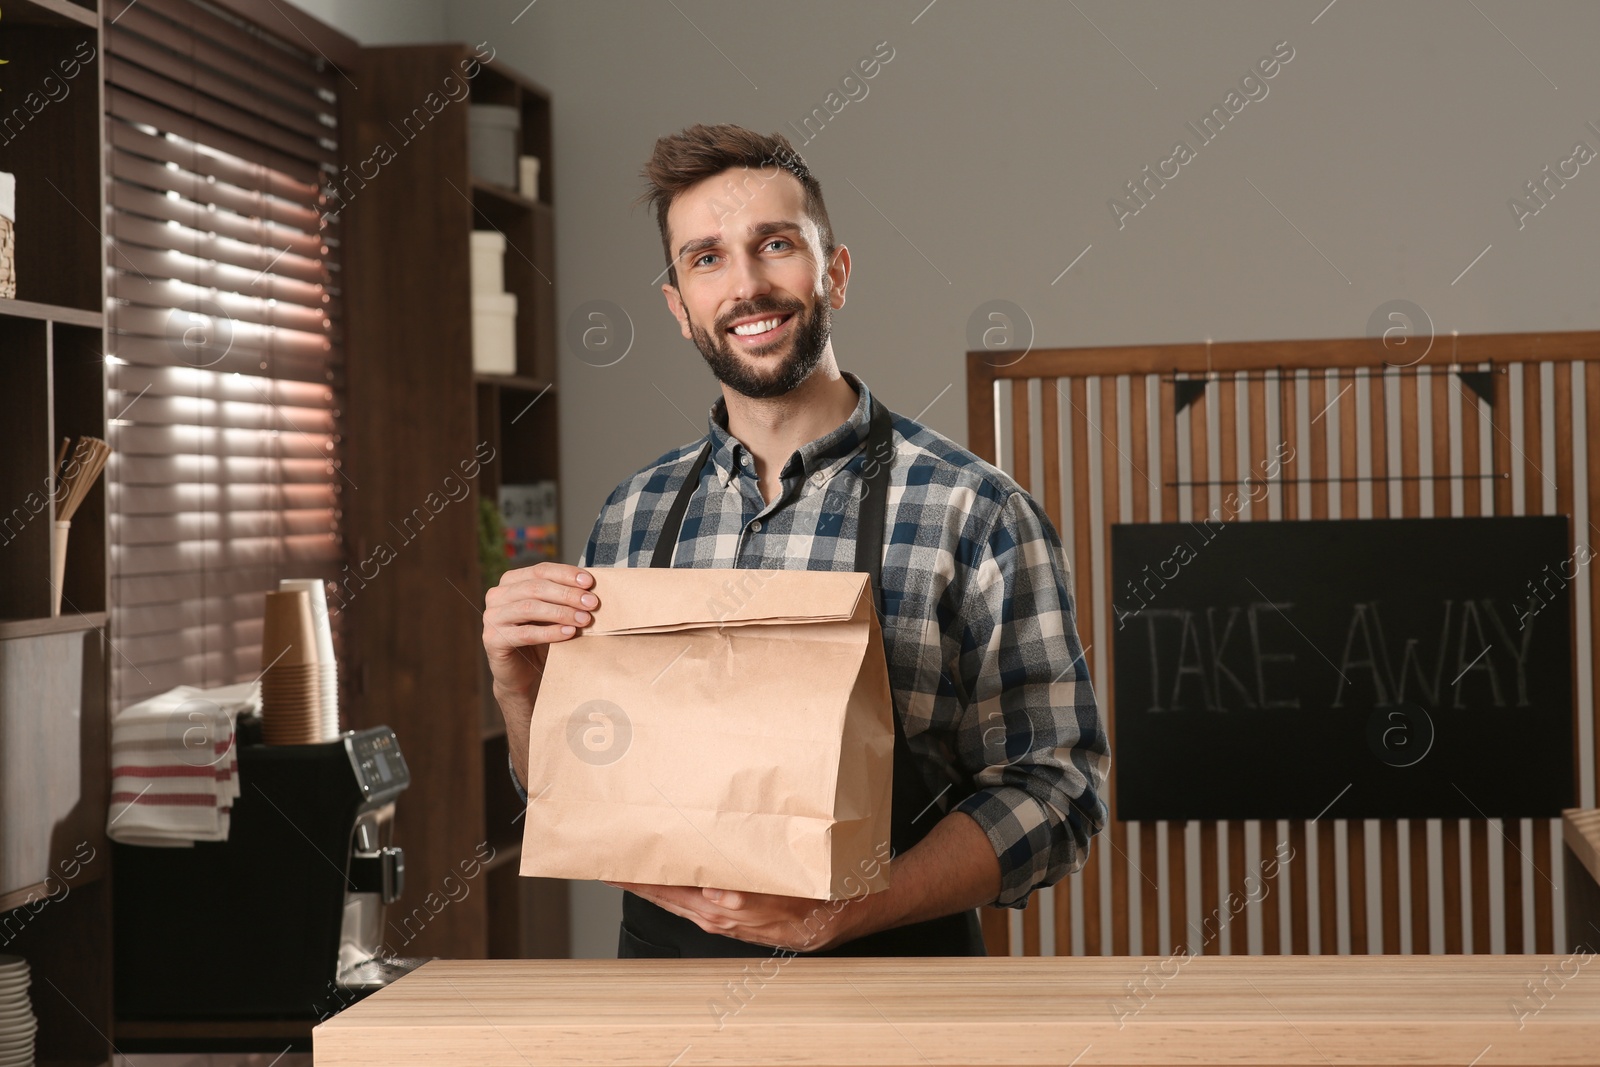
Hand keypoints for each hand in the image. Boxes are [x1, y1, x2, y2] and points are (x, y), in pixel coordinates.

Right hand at [483, 563, 598, 780]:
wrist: (524, 675)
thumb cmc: (542, 638)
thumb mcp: (554, 611)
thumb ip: (565, 595)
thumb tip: (594, 585)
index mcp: (511, 581)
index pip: (540, 570)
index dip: (566, 574)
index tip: (590, 582)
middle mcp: (497, 596)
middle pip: (536, 588)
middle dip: (567, 594)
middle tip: (592, 603)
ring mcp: (492, 617)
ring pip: (529, 607)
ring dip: (561, 612)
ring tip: (585, 619)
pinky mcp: (493, 640)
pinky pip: (525, 633)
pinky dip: (550, 632)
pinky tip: (569, 634)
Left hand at [605, 881, 867, 952]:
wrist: (828, 921)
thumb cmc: (806, 908)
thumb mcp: (780, 902)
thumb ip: (749, 901)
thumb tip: (718, 894)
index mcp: (717, 910)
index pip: (664, 892)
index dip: (636, 879)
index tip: (609, 865)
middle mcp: (711, 913)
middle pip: (661, 894)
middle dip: (634, 878)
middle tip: (608, 857)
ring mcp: (717, 914)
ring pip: (673, 895)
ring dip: (651, 880)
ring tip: (630, 861)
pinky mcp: (727, 911)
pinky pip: (689, 896)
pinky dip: (673, 883)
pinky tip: (671, 869)